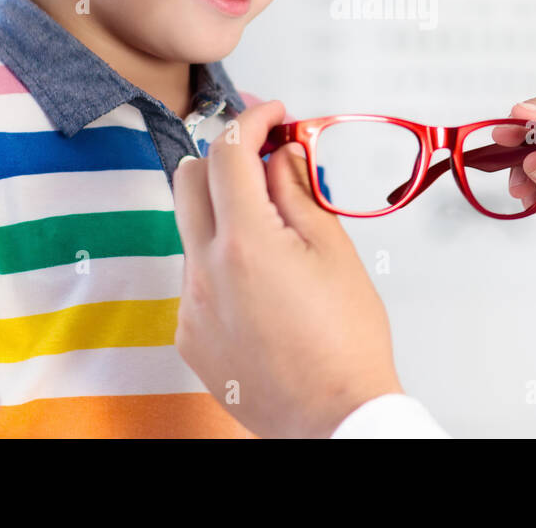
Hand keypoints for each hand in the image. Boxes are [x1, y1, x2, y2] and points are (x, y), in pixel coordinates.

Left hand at [171, 100, 404, 437]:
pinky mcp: (189, 335)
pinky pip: (194, 277)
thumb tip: (282, 154)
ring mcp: (190, 305)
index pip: (229, 152)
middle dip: (225, 158)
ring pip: (192, 230)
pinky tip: (262, 287)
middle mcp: (205, 271)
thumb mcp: (334, 251)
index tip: (273, 117)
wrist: (334, 418)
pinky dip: (221, 263)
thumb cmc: (347, 343)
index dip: (252, 121)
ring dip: (225, 214)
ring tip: (275, 237)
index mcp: (246, 243)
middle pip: (190, 178)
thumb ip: (299, 192)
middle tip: (265, 163)